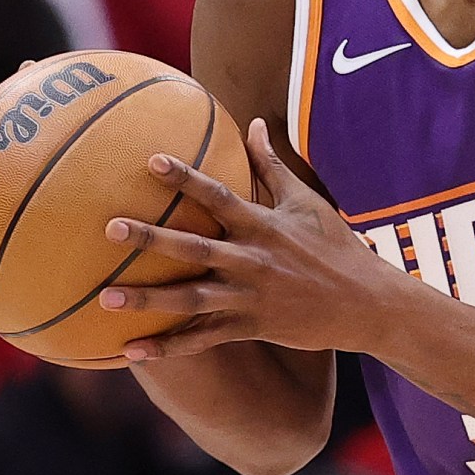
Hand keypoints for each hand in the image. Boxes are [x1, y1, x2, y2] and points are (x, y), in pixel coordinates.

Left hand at [101, 118, 398, 358]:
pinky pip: (205, 339)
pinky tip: (132, 351)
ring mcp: (252, 296)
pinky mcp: (253, 327)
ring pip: (193, 298)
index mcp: (264, 226)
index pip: (220, 197)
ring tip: (106, 296)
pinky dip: (170, 347)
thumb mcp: (307, 201)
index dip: (186, 178)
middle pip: (195, 248)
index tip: (151, 161)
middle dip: (152, 239)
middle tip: (110, 228)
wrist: (368, 303)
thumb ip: (272, 165)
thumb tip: (254, 124)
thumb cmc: (336, 246)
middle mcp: (253, 260)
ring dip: (150, 299)